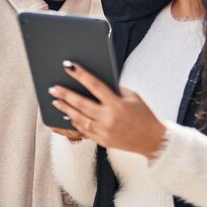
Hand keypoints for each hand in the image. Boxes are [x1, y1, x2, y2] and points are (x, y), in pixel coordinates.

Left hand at [48, 61, 166, 158]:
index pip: (95, 85)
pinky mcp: (102, 141)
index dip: (81, 74)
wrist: (152, 140)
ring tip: (55, 101)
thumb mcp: (132, 96)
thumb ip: (114, 89)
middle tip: (53, 88)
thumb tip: (95, 83)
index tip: (69, 66)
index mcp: (117, 104)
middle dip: (65, 94)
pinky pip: (84, 130)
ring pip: (79, 118)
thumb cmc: (143, 114)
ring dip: (66, 109)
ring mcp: (104, 131)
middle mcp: (108, 118)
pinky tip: (68, 115)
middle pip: (81, 103)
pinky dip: (75, 122)